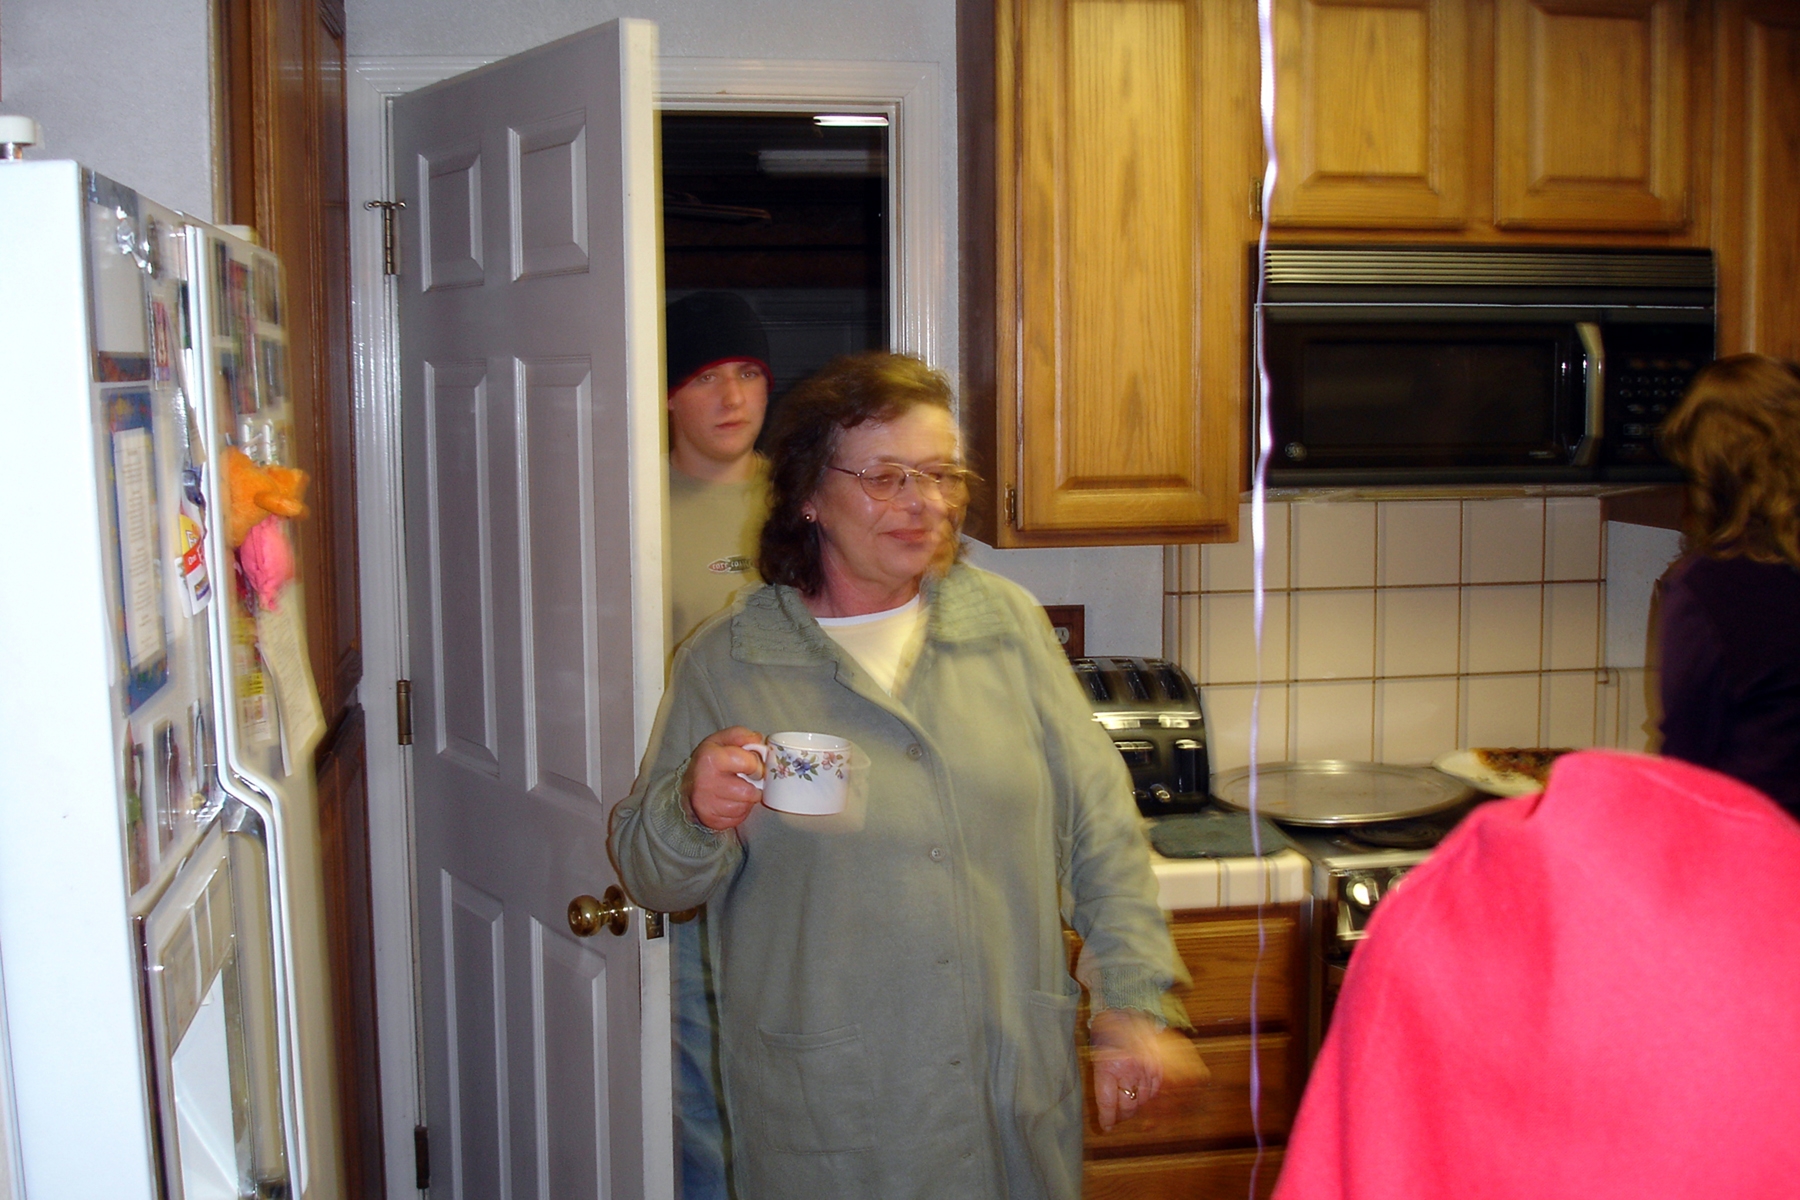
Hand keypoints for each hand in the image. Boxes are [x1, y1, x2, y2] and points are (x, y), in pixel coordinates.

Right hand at [682, 727, 767, 830]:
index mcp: (711, 758)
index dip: (757, 766)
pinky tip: (731, 802)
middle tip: (747, 781)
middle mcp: (706, 782)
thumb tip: (758, 739)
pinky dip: (740, 811)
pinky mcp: (710, 820)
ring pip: (744, 806)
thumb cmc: (709, 761)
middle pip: (749, 792)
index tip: (753, 767)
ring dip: (747, 800)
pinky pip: (738, 818)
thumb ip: (740, 735)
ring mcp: (706, 804)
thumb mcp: (721, 740)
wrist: (688, 786)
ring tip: (738, 791)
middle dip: (754, 787)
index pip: (750, 764)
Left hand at [1089, 1008, 1209, 1131]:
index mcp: (1109, 1067)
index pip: (1108, 1103)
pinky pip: (1156, 1091)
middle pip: (1128, 1106)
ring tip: (1128, 1105)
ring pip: (1143, 1101)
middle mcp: (1129, 1070)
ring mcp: (1147, 1068)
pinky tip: (1141, 1094)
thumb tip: (1109, 1107)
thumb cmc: (1105, 1034)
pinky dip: (1149, 1096)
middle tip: (1116, 1117)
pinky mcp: (1158, 1066)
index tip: (1106, 1127)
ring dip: (1135, 1106)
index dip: (1107, 1119)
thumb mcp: (1096, 1057)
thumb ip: (1103, 1081)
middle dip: (1121, 1115)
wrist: (1124, 1010)